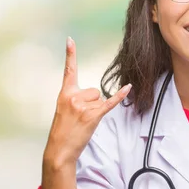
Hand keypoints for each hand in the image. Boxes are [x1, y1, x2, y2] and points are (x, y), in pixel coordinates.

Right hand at [41, 37, 130, 188]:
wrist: (60, 149)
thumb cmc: (64, 130)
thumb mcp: (64, 110)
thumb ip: (77, 99)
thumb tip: (95, 96)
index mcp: (65, 93)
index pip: (69, 71)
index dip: (70, 55)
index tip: (70, 39)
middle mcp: (73, 97)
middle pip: (95, 90)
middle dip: (92, 103)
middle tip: (80, 117)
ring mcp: (83, 106)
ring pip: (100, 99)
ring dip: (97, 110)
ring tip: (84, 121)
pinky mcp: (93, 115)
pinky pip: (110, 103)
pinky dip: (120, 96)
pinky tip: (128, 87)